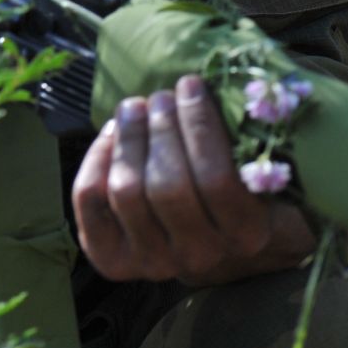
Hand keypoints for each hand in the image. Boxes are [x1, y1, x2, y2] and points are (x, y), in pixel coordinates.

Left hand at [72, 74, 314, 285]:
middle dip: (161, 128)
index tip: (191, 84)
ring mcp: (153, 262)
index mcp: (246, 234)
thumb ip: (241, 137)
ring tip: (134, 107)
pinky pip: (92, 199)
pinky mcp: (113, 259)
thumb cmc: (236, 186)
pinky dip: (96, 158)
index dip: (199, 125)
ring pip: (128, 191)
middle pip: (167, 186)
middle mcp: (200, 256)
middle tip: (160, 96)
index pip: (218, 181)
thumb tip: (199, 88)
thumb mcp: (255, 165)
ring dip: (129, 137)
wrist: (210, 240)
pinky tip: (112, 135)